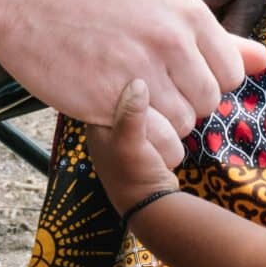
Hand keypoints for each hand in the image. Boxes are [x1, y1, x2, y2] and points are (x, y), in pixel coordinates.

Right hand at [0, 0, 265, 167]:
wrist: (27, 7)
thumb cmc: (93, 10)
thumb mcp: (157, 7)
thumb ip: (214, 38)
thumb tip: (263, 61)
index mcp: (188, 12)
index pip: (229, 72)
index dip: (203, 82)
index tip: (174, 77)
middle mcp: (172, 38)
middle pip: (208, 102)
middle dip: (183, 105)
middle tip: (148, 92)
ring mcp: (144, 70)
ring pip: (184, 126)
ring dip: (163, 128)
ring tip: (131, 105)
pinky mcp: (115, 100)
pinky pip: (160, 143)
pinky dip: (150, 146)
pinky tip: (125, 123)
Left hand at [89, 78, 182, 212]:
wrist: (154, 203)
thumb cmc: (134, 174)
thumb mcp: (129, 141)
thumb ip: (131, 112)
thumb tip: (138, 83)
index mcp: (96, 124)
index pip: (100, 89)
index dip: (115, 75)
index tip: (131, 62)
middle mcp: (107, 126)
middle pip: (121, 94)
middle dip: (138, 89)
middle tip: (153, 76)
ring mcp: (126, 132)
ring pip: (141, 104)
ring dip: (153, 101)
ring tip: (164, 93)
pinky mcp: (145, 137)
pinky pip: (154, 116)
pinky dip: (161, 114)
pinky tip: (170, 108)